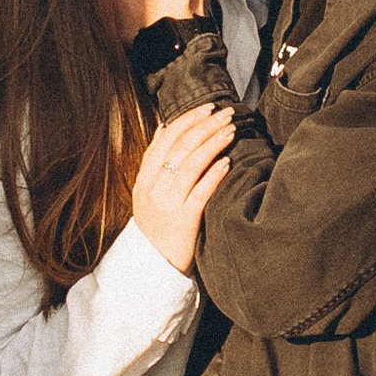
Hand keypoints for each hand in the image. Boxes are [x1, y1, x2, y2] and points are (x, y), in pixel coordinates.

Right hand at [131, 103, 236, 273]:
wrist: (152, 267)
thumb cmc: (157, 227)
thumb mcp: (146, 192)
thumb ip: (154, 161)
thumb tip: (164, 127)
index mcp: (144, 178)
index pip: (164, 139)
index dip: (187, 119)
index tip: (207, 108)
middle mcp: (153, 188)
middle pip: (181, 146)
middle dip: (205, 125)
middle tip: (226, 113)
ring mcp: (167, 204)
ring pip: (191, 164)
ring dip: (214, 143)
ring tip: (231, 130)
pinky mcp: (184, 221)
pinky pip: (201, 192)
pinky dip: (214, 174)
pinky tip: (227, 162)